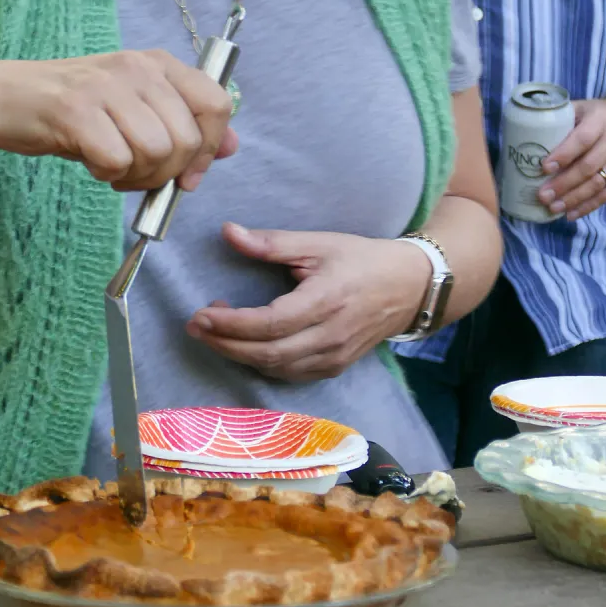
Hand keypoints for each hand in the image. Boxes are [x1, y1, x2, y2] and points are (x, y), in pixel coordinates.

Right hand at [0, 49, 235, 191]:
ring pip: (156, 152)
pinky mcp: (75, 111)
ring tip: (112, 166)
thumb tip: (232, 146)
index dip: (209, 150)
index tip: (187, 175)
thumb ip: (183, 123)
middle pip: (187, 140)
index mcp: (158, 64)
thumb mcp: (134, 109)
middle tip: (135, 172)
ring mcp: (106, 87)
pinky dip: (107, 174)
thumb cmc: (72, 110)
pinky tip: (91, 162)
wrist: (1, 99)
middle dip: (166, 173)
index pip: (216, 104)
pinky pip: (116, 160)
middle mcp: (137, 68)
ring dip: (135, 176)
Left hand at [184, 223, 431, 381]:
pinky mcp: (335, 367)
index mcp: (326, 301)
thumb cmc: (362, 260)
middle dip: (225, 343)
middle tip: (196, 327)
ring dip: (239, 355)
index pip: (270, 323)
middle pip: (268, 353)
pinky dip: (262, 363)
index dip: (231, 324)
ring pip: (277, 368)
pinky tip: (244, 346)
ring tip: (213, 333)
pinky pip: (291, 374)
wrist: (409, 287)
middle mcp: (330, 336)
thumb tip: (229, 232)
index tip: (201, 314)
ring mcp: (334, 357)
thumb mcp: (319, 243)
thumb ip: (272, 243)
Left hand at [538, 96, 605, 220]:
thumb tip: (523, 136)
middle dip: (564, 183)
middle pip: (589, 166)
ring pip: (599, 183)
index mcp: (600, 120)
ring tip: (553, 208)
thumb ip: (558, 119)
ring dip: (574, 199)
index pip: (582, 139)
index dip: (563, 155)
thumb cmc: (598, 114)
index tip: (544, 168)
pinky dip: (589, 206)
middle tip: (542, 195)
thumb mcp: (581, 108)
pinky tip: (571, 213)